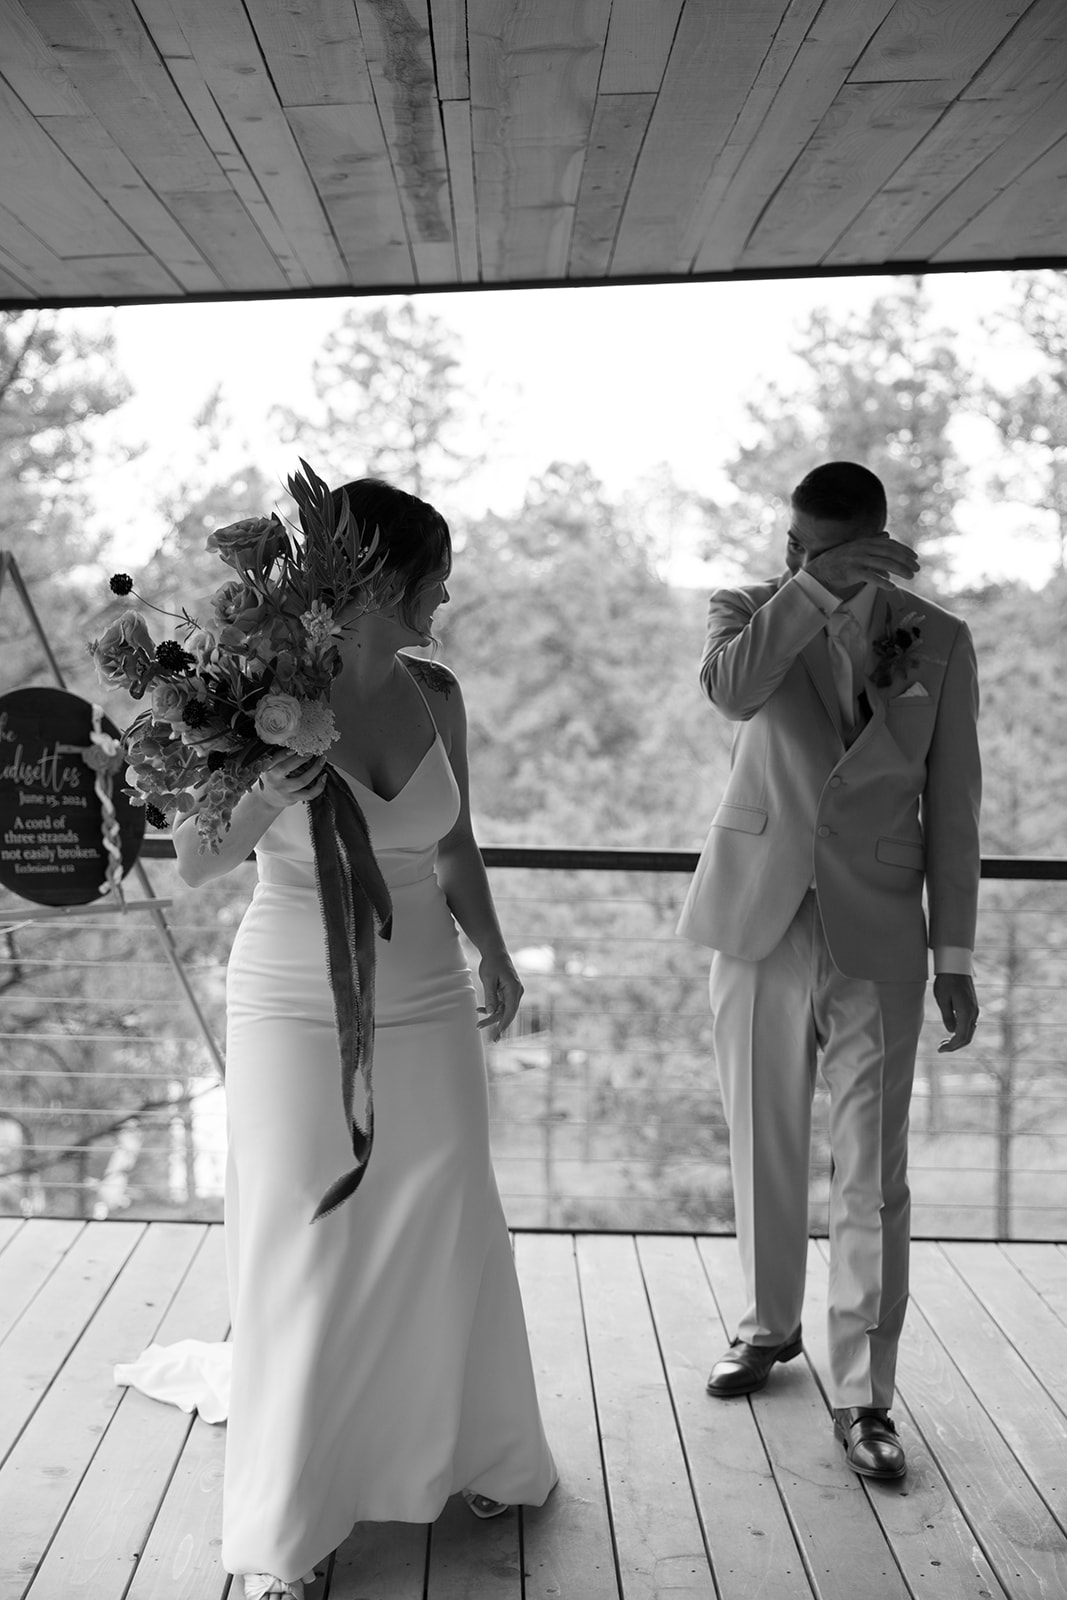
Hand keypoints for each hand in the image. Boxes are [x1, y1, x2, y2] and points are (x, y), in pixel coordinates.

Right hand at [257, 751, 327, 809]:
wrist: (269, 800)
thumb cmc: (273, 779)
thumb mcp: (270, 767)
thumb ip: (280, 757)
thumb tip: (297, 745)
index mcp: (268, 769)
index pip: (276, 758)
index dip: (286, 752)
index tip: (297, 747)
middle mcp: (275, 780)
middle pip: (286, 768)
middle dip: (301, 758)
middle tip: (311, 752)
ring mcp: (285, 791)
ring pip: (302, 781)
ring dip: (315, 769)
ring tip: (322, 760)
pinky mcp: (294, 798)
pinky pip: (310, 794)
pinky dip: (319, 786)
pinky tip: (324, 777)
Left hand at [476, 950, 523, 1041]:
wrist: (495, 951)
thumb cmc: (492, 963)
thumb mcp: (488, 979)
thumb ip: (490, 996)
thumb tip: (490, 1013)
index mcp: (514, 989)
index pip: (510, 1011)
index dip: (503, 1024)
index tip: (497, 1034)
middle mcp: (516, 992)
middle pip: (507, 1012)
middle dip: (494, 1022)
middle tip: (479, 1028)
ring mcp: (513, 992)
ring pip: (504, 1009)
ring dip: (491, 1016)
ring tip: (478, 1023)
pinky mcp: (508, 992)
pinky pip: (501, 1004)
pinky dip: (492, 1008)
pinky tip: (480, 1010)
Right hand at [804, 534, 919, 593]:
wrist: (818, 572)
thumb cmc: (839, 561)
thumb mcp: (856, 547)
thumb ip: (872, 541)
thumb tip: (887, 535)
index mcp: (864, 542)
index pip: (889, 544)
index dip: (904, 550)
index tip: (915, 557)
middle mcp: (862, 548)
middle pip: (890, 553)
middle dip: (906, 561)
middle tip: (917, 569)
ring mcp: (857, 559)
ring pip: (884, 564)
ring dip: (899, 570)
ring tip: (910, 577)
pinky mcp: (851, 572)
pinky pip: (871, 577)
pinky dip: (882, 582)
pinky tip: (892, 587)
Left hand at [933, 974, 978, 1051]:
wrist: (956, 966)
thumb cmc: (946, 980)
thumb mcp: (942, 999)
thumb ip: (947, 1017)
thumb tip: (951, 1031)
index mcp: (966, 1012)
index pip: (961, 1037)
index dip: (951, 1046)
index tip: (940, 1050)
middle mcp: (974, 1013)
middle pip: (967, 1037)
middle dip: (954, 1046)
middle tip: (940, 1048)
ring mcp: (974, 1010)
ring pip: (969, 1031)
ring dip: (957, 1039)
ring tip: (943, 1042)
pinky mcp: (972, 1007)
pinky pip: (969, 1024)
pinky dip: (961, 1032)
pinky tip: (951, 1032)